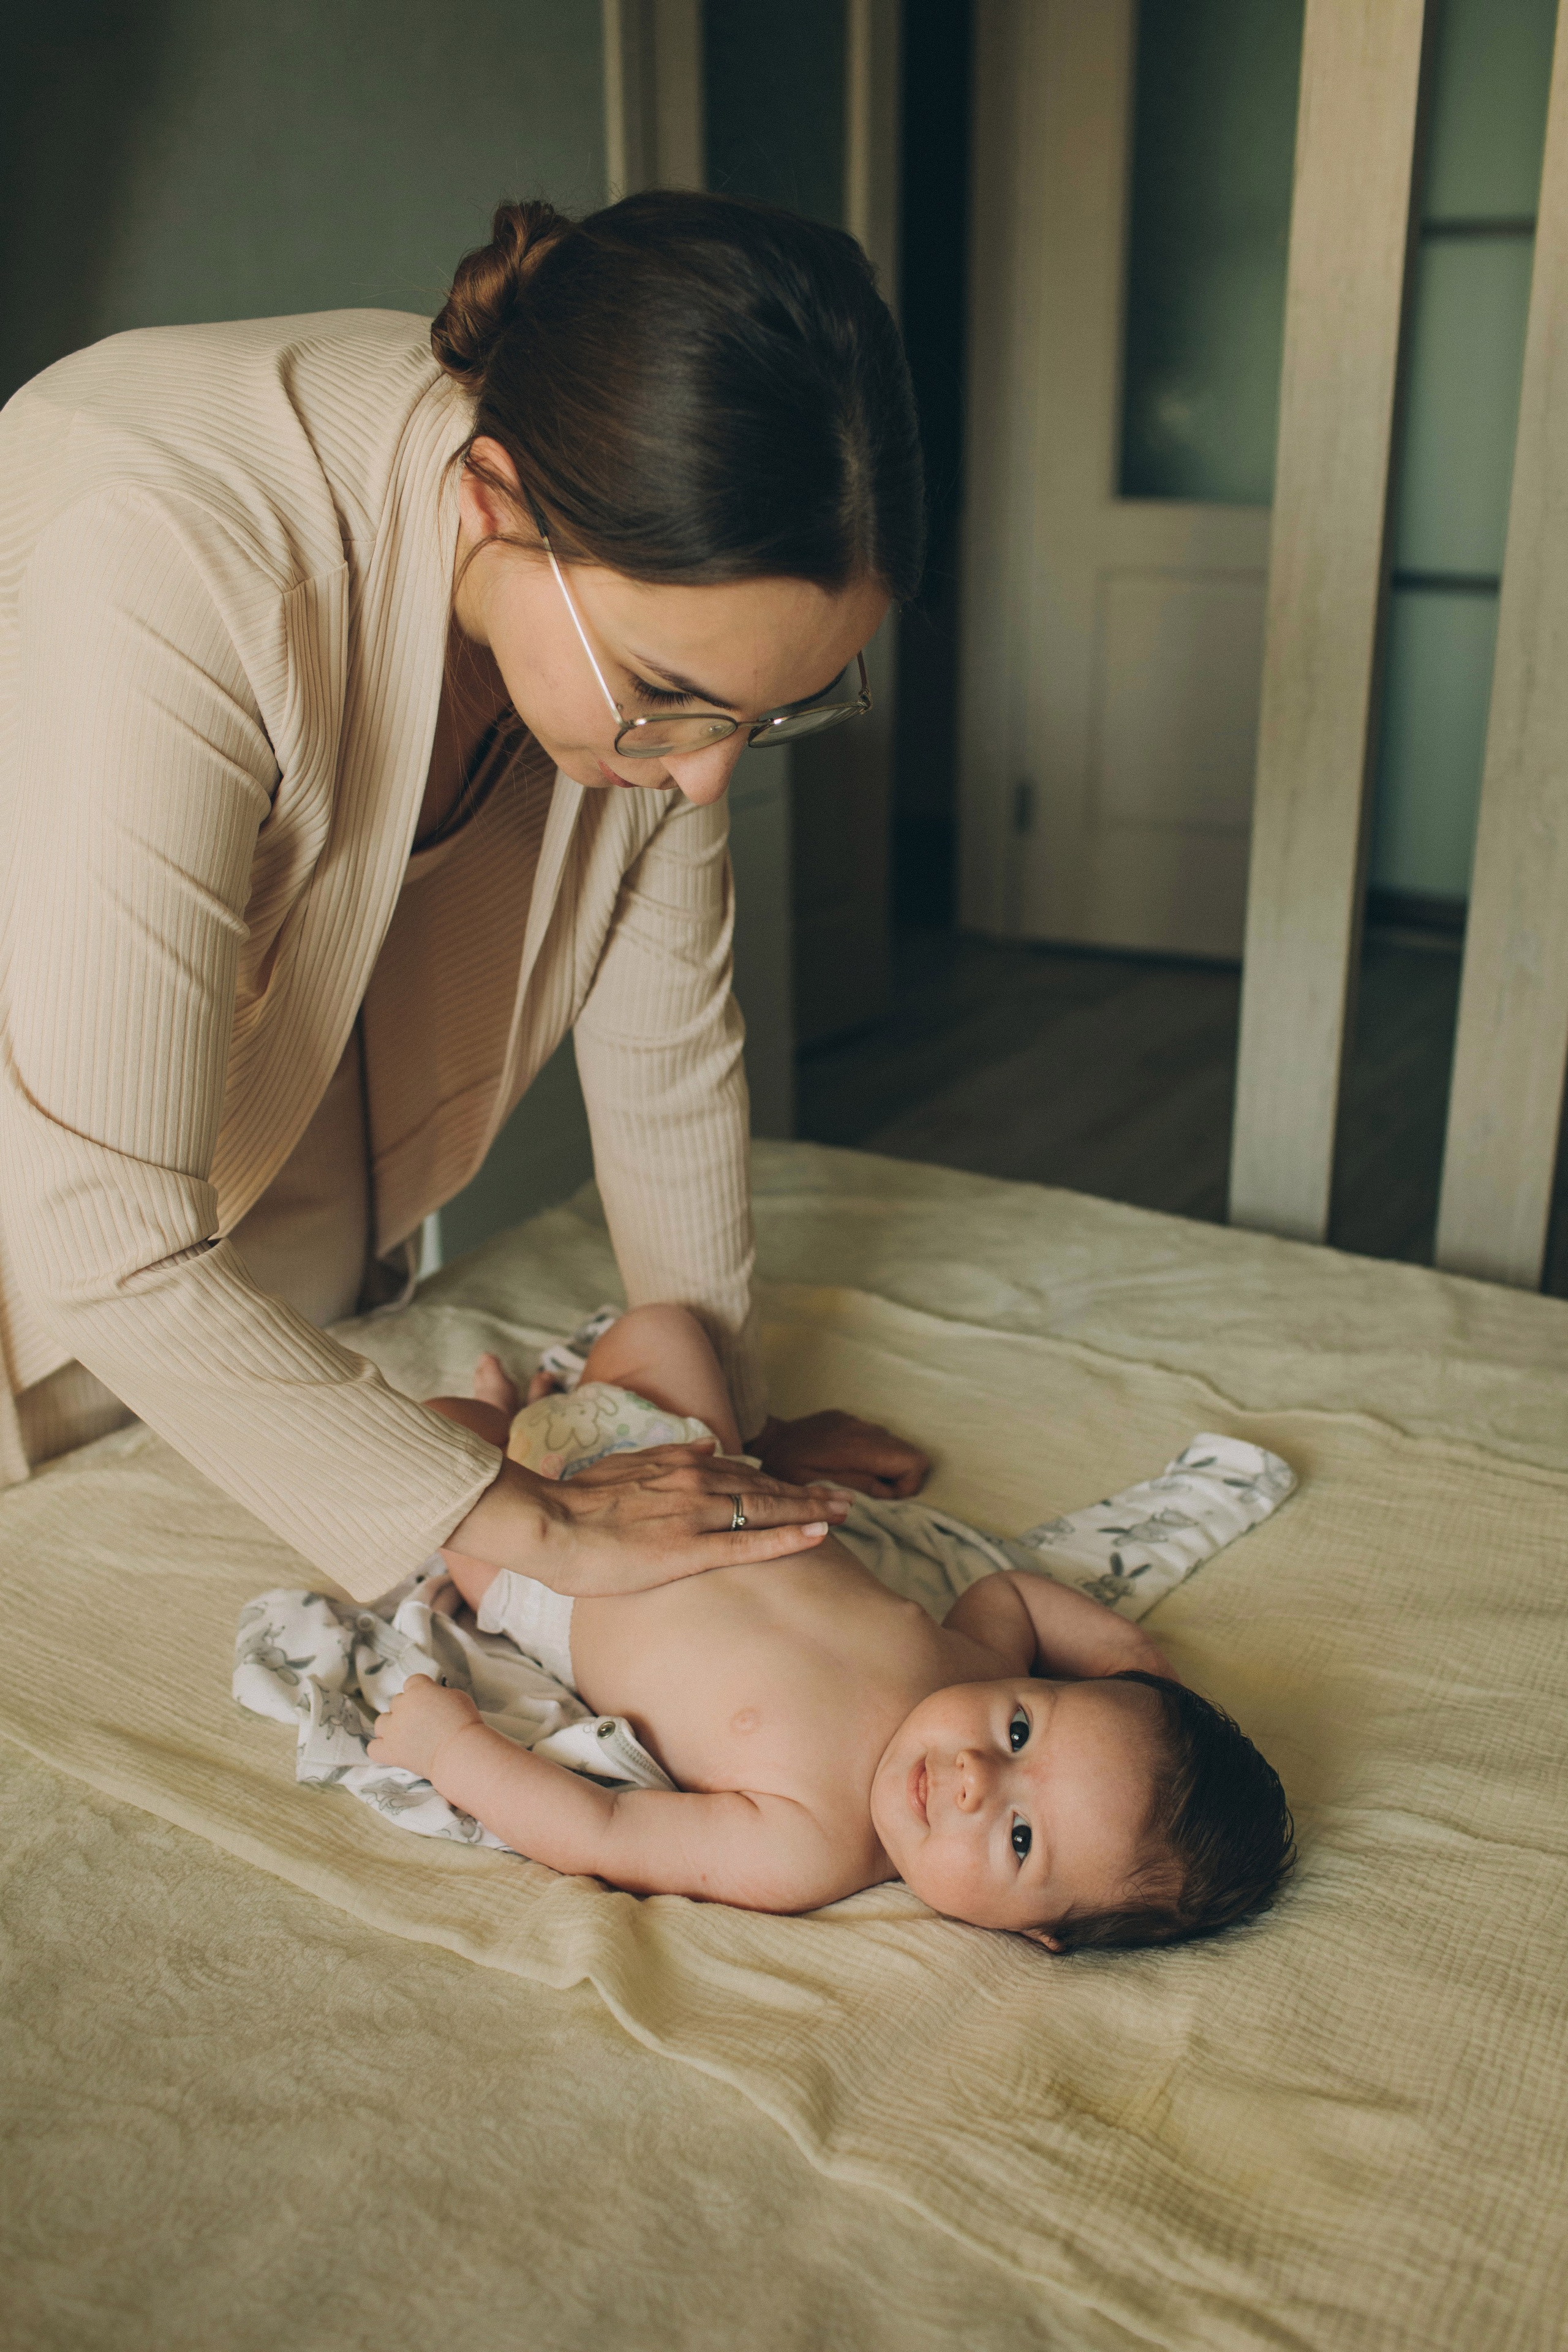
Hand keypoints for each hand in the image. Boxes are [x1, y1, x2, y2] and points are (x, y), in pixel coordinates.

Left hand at [367, 1674, 482, 1779]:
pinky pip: (373, 1747)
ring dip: (391, 1726)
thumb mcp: (457, 1696)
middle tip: (424, 1723)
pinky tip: (393, 1750)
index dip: (421, 1692)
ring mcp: (393, 1729)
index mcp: (418, 1689)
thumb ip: (438, 1694)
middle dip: (408, 1710)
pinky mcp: (389, 1750)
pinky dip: (381, 1748)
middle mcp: (401, 1706)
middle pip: (397, 1702)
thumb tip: (433, 1698)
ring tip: (406, 1736)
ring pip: (382, 1722)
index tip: (429, 1701)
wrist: (459, 1752)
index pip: (412, 1682)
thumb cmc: (464, 1723)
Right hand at [444, 1442, 850, 1597]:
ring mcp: (694, 1514)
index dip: (780, 1481)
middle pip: (765, 1487)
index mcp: (678, 1465)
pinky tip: (818, 1536)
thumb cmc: (574, 1503)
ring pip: (765, 1509)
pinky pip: (749, 1541)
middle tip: (847, 1499)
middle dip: (809, 1494)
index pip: (743, 1472)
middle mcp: (694, 1482)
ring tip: (846, 1513)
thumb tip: (710, 1446)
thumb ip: (670, 1457)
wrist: (547, 1523)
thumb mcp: (624, 1466)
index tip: (809, 1488)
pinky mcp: (688, 1548)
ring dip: (810, 1510)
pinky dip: (787, 1537)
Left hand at [750, 1411, 930, 1499]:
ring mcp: (858, 1422)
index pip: (914, 1463)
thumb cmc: (785, 1465)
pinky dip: (872, 1454)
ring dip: (886, 1466)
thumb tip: (879, 1494)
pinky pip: (876, 1438)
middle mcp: (865, 1430)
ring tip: (857, 1479)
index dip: (905, 1486)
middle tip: (872, 1491)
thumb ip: (849, 1487)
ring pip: (894, 1446)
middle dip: (899, 1478)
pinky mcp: (849, 1419)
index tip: (878, 1495)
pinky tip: (846, 1464)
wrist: (768, 1435)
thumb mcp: (810, 1484)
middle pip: (911, 1454)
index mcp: (859, 1448)